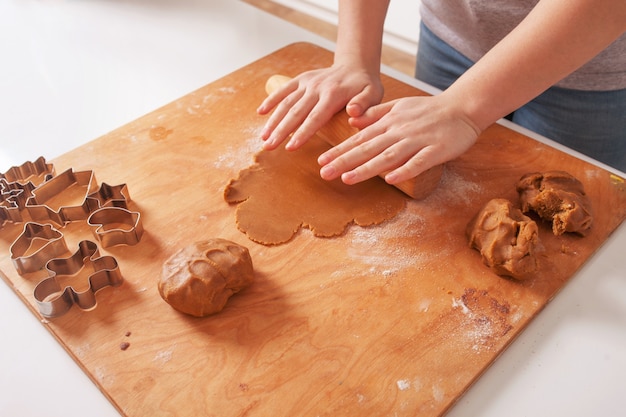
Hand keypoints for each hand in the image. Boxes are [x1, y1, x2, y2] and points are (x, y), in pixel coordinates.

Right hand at [257, 65, 383, 150]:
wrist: (356, 65)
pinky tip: (260, 113)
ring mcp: (307, 83)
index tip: (290, 148)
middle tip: (268, 147)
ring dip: (273, 121)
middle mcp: (316, 87)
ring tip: (264, 138)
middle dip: (281, 131)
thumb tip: (352, 112)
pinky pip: (284, 90)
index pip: (315, 117)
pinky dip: (271, 100)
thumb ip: (365, 104)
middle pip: (295, 112)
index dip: (302, 133)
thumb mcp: (373, 94)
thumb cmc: (365, 86)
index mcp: (333, 95)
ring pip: (286, 103)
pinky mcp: (301, 79)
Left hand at [317, 93, 480, 184]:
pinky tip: (391, 180)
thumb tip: (352, 121)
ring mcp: (417, 141)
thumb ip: (375, 115)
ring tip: (347, 179)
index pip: (359, 139)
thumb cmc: (429, 110)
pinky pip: (418, 162)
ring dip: (367, 168)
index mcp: (389, 122)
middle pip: (368, 148)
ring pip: (388, 156)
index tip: (321, 161)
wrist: (462, 107)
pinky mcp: (435, 150)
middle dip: (344, 161)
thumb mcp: (399, 106)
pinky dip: (405, 170)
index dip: (339, 150)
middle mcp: (399, 131)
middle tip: (324, 173)